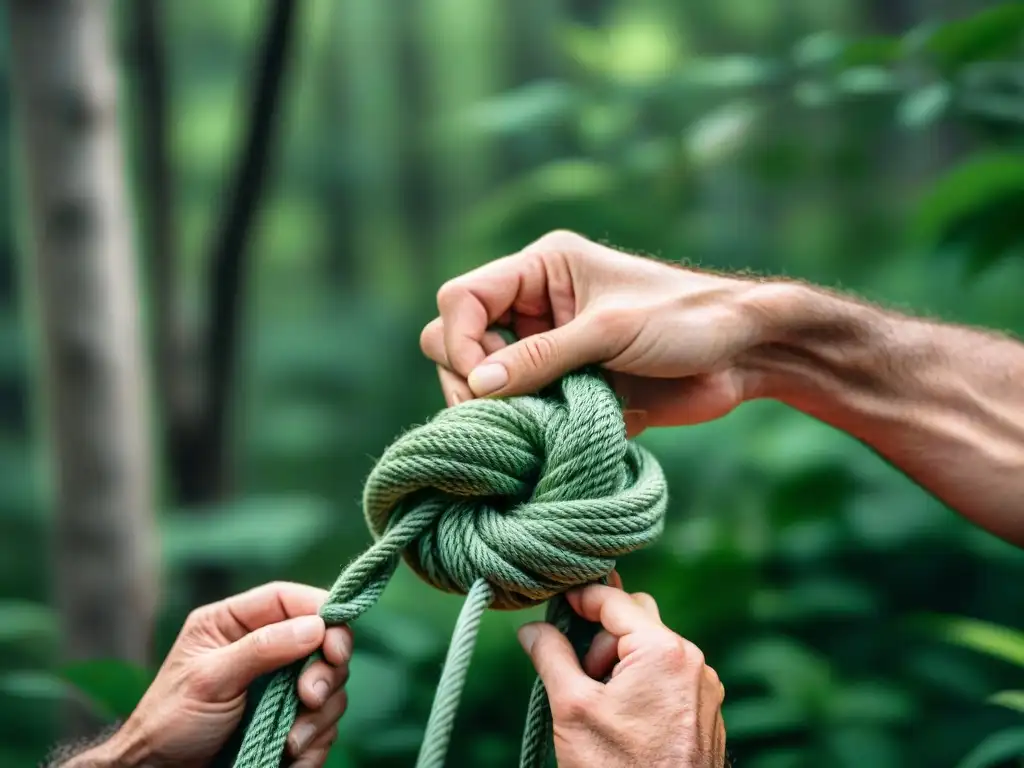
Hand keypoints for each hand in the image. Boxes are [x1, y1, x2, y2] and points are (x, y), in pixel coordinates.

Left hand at [80, 582, 351, 767]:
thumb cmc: (170, 721)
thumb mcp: (210, 679)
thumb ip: (261, 648)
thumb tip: (316, 626)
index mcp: (235, 623)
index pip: (289, 599)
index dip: (322, 611)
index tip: (336, 641)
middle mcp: (264, 647)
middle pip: (322, 640)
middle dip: (325, 670)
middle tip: (311, 697)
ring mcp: (280, 684)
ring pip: (330, 683)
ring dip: (319, 714)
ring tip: (289, 740)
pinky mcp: (291, 718)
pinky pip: (324, 721)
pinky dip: (315, 739)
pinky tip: (290, 754)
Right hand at [420, 230, 793, 432]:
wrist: (744, 354)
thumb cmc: (685, 320)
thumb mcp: (609, 330)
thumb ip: (541, 357)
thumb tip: (477, 388)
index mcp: (540, 270)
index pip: (462, 299)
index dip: (461, 344)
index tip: (487, 386)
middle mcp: (535, 307)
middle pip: (460, 343)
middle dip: (472, 381)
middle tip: (504, 415)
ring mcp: (549, 350)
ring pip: (487, 384)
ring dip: (503, 410)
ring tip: (539, 426)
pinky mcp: (567, 387)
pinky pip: (525, 411)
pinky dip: (530, 428)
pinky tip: (558, 436)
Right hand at [517, 582, 725, 767]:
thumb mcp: (572, 707)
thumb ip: (550, 655)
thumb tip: (531, 629)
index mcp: (663, 650)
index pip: (615, 600)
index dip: (581, 597)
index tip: (557, 603)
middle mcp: (692, 661)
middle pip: (637, 619)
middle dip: (602, 636)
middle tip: (579, 671)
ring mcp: (703, 687)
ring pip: (652, 649)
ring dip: (620, 662)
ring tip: (600, 703)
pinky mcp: (705, 710)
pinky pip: (669, 676)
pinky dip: (642, 682)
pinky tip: (623, 717)